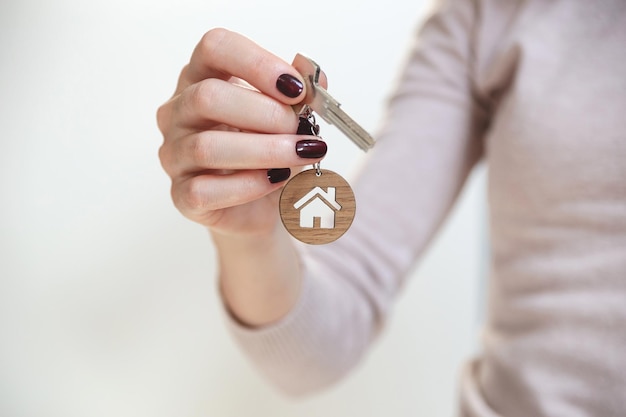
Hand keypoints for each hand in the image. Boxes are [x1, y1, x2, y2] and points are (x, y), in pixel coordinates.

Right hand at [157, 28, 327, 237]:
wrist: (264, 205)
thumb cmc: (272, 154)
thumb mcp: (292, 118)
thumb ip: (302, 93)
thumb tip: (314, 75)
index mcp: (203, 77)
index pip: (215, 48)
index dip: (258, 63)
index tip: (297, 88)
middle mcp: (179, 112)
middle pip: (208, 96)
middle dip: (265, 113)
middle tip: (298, 127)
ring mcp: (175, 154)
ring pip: (207, 146)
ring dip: (265, 150)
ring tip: (301, 154)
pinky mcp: (182, 195)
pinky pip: (206, 190)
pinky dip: (249, 185)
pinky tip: (276, 180)